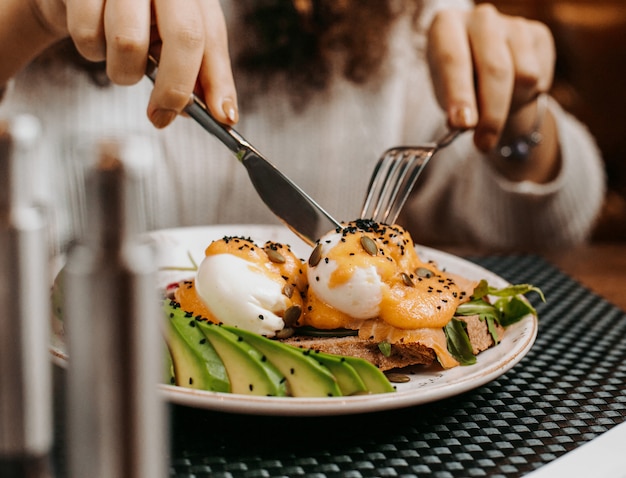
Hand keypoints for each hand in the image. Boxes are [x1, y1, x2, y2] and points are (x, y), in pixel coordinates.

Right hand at [30, 0, 237, 127]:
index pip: (212, 37)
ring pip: (129, 42)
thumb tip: (218, 113)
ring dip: (123, 71)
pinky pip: (87, 34)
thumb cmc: (128, 15)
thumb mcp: (169, 36)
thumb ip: (196, 71)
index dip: (220, 81)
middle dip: (175, 89)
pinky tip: (94, 34)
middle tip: (162, 118)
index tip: (223, 119)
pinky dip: (91, 50)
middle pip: (185, 36)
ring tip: (119, 60)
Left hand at [427, 4, 554, 153]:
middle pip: (495, 70)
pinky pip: (541, 77)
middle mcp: (481, 17)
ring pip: (524, 76)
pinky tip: (514, 93)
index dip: (459, 94)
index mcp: (446, 25)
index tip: (463, 124)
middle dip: (491, 114)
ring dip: (511, 106)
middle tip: (484, 143)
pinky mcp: (538, 33)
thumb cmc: (458, 85)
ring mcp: (513, 23)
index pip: (453, 60)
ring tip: (497, 110)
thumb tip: (464, 124)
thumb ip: (453, 108)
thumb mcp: (446, 96)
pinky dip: (528, 96)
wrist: (484, 71)